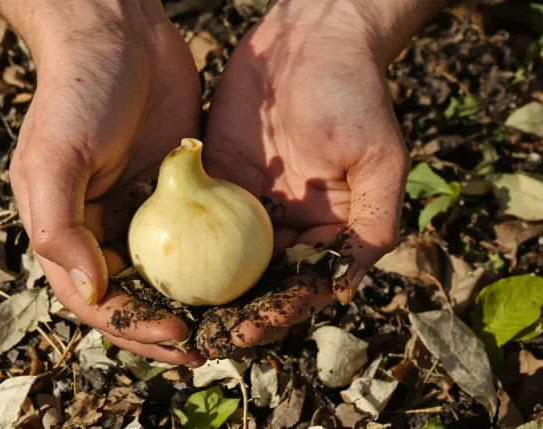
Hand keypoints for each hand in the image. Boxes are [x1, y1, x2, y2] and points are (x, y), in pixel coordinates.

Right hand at [1, 0, 203, 364]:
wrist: (119, 34)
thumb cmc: (78, 93)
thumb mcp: (54, 158)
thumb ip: (61, 228)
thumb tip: (94, 291)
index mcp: (68, 230)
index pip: (97, 299)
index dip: (135, 327)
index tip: (179, 337)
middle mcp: (103, 228)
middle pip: (137, 296)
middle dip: (170, 327)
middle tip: (212, 345)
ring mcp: (143, 210)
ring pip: (171, 272)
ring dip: (197, 302)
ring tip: (235, 323)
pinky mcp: (177, 188)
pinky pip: (198, 234)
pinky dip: (217, 259)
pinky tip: (247, 276)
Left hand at [198, 0, 447, 355]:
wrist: (310, 38)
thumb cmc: (353, 93)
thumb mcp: (379, 159)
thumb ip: (373, 224)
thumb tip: (344, 287)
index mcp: (327, 227)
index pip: (304, 283)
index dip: (282, 312)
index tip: (255, 328)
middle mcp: (287, 223)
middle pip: (261, 281)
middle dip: (238, 312)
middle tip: (210, 333)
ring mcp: (250, 203)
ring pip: (226, 259)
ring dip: (206, 289)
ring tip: (180, 314)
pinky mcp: (217, 177)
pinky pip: (198, 217)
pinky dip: (184, 244)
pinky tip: (162, 268)